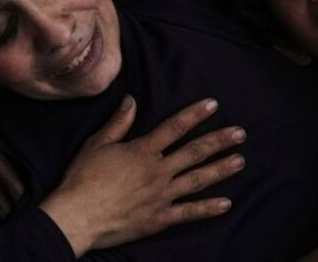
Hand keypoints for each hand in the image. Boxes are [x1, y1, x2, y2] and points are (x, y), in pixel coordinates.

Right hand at [40, 96, 246, 255]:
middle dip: (219, 141)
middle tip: (241, 133)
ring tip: (240, 161)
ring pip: (198, 180)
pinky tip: (226, 203)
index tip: (213, 105)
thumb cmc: (82, 179)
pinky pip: (189, 213)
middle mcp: (157, 171)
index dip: (195, 114)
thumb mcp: (97, 144)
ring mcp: (161, 196)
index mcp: (143, 151)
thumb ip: (119, 123)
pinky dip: (208, 208)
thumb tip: (132, 100)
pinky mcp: (159, 219)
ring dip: (221, 169)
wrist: (76, 216)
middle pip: (194, 152)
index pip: (175, 127)